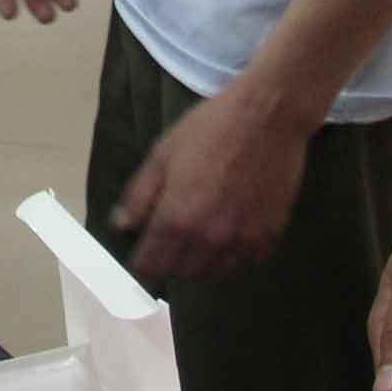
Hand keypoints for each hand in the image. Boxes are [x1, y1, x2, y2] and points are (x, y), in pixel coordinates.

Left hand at [111, 87, 319, 283]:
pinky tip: (228, 238)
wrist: (267, 116)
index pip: (151, 265)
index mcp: (177, 218)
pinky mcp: (269, 236)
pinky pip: (245, 264)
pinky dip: (232, 259)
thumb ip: (139, 196)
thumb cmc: (210, 129)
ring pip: (214, 274)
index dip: (141, 264)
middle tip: (169, 243)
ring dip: (200, 264)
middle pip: (181, 273)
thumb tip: (122, 226)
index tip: (141, 256)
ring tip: (197, 242)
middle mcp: (209, 239)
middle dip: (169, 263)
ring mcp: (242, 240)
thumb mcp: (162, 154)